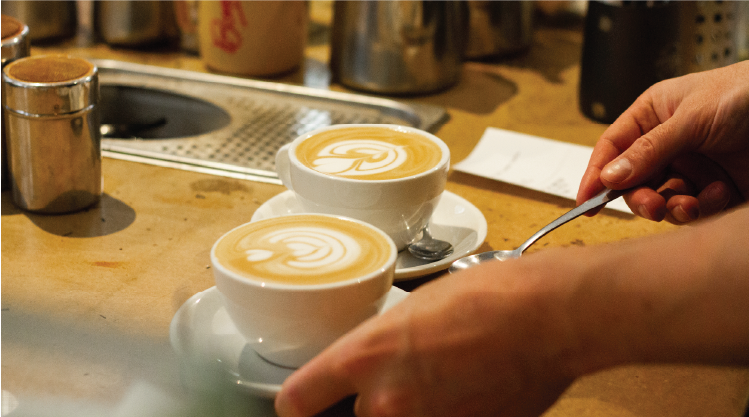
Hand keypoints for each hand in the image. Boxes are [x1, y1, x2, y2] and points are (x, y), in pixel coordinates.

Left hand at [274, 259, 578, 416]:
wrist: (549, 317)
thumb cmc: (488, 296)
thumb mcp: (415, 308)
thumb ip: (380, 347)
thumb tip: (372, 368)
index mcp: (365, 356)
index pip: (296, 401)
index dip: (297, 404)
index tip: (305, 403)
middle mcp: (386, 402)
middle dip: (368, 402)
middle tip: (402, 377)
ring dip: (409, 410)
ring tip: (443, 381)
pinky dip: (444, 414)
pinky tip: (466, 392)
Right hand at [577, 61, 748, 223]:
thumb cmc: (744, 94)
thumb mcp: (690, 119)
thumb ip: (648, 150)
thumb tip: (609, 177)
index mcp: (653, 116)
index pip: (613, 148)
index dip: (596, 175)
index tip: (585, 202)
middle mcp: (668, 144)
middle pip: (634, 182)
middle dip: (640, 198)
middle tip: (651, 207)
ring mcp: (692, 166)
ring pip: (662, 199)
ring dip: (671, 207)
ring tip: (688, 204)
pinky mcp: (716, 188)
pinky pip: (695, 208)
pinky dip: (702, 207)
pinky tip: (718, 192)